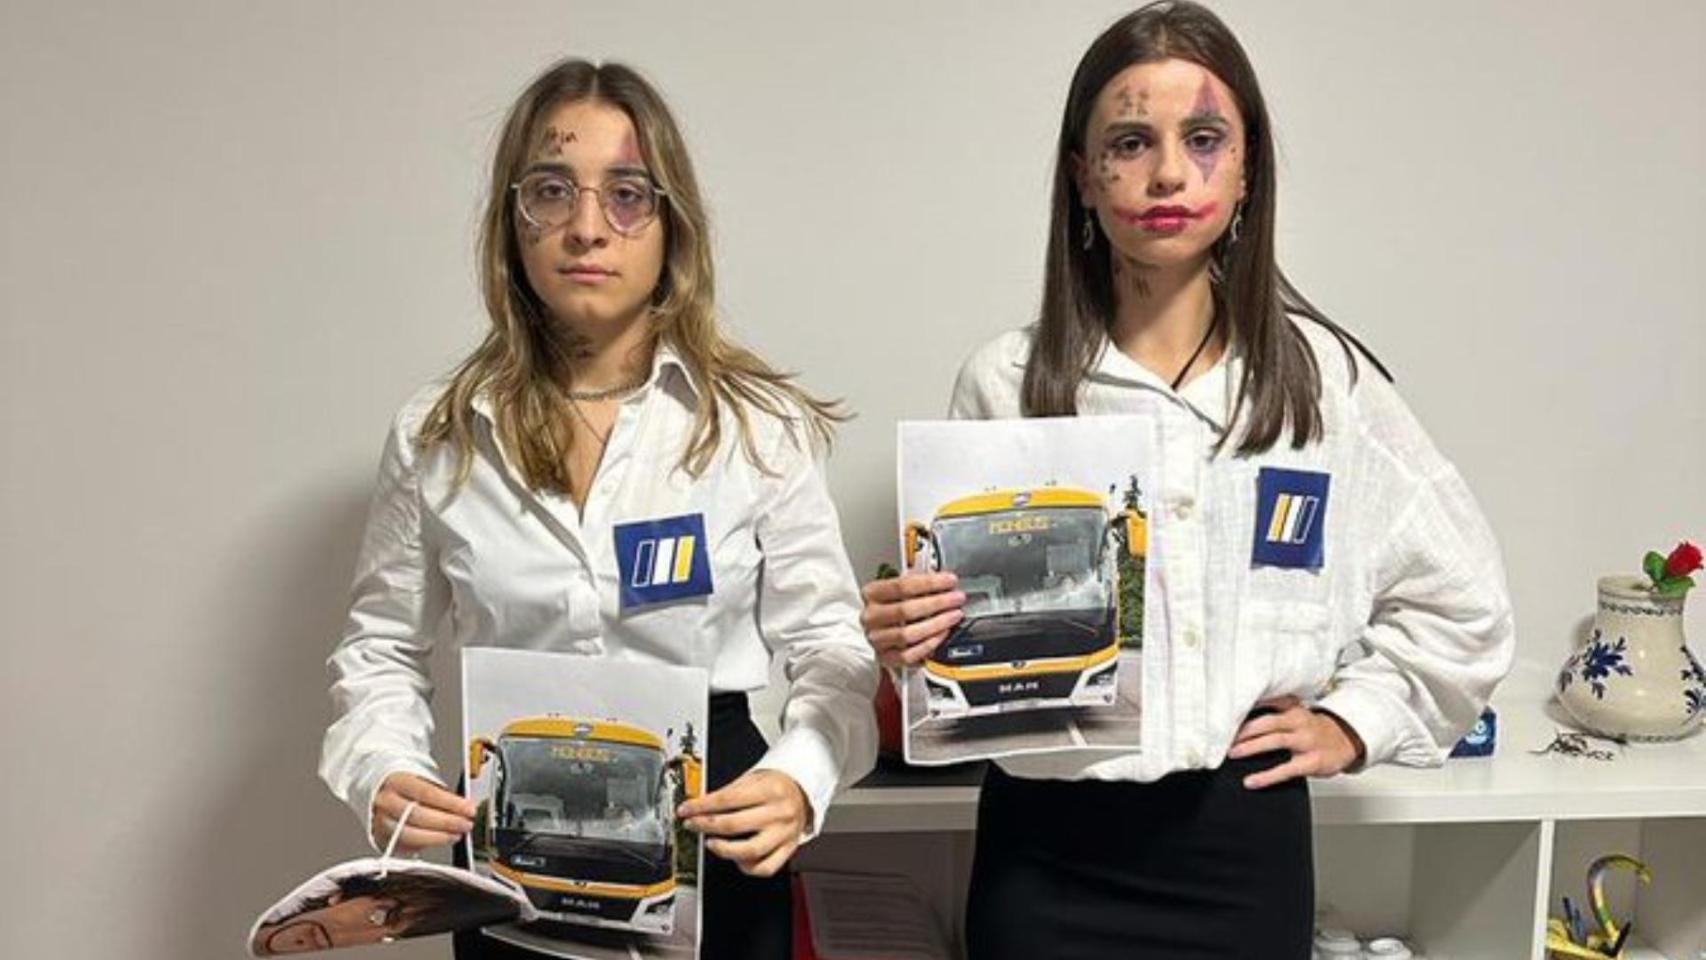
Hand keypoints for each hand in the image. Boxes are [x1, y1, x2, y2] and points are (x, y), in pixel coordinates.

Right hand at [370, 772, 475, 851]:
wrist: (378, 790)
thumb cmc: (405, 784)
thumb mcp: (422, 778)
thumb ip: (440, 793)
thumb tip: (463, 807)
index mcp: (396, 781)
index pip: (428, 793)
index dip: (451, 803)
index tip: (469, 809)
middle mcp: (385, 802)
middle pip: (418, 816)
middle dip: (447, 823)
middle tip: (465, 824)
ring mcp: (380, 822)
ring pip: (410, 835)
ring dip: (438, 838)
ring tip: (456, 835)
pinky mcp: (381, 838)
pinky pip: (404, 846)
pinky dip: (425, 845)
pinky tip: (440, 840)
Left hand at [678, 769, 809, 877]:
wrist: (802, 793)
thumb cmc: (775, 786)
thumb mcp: (753, 778)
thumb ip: (728, 793)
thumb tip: (698, 807)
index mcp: (770, 790)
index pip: (727, 800)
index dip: (701, 807)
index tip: (686, 810)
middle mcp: (779, 813)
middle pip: (734, 825)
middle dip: (705, 825)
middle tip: (692, 825)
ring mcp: (784, 833)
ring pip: (749, 851)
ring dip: (723, 849)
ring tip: (711, 843)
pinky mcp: (788, 849)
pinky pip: (765, 868)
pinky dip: (746, 867)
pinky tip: (735, 858)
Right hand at [860, 572, 964, 667]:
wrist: (882, 630)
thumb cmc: (894, 605)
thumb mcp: (901, 588)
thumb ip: (918, 584)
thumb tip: (944, 582)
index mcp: (871, 594)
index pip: (901, 586)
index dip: (930, 583)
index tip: (950, 581)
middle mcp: (871, 616)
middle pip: (906, 609)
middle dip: (937, 603)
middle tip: (956, 599)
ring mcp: (877, 638)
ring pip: (908, 634)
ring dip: (936, 624)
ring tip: (953, 616)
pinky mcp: (885, 657)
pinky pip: (909, 655)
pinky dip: (929, 645)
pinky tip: (942, 634)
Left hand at [1228, 696, 1365, 789]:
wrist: (1346, 740)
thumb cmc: (1315, 729)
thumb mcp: (1298, 713)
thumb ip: (1276, 711)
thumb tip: (1243, 714)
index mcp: (1294, 709)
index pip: (1268, 703)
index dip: (1247, 706)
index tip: (1227, 711)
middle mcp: (1300, 722)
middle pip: (1267, 722)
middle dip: (1244, 729)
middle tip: (1224, 736)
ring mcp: (1306, 742)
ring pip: (1275, 741)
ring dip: (1251, 747)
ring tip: (1233, 753)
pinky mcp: (1311, 762)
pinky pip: (1285, 770)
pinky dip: (1266, 776)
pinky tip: (1251, 781)